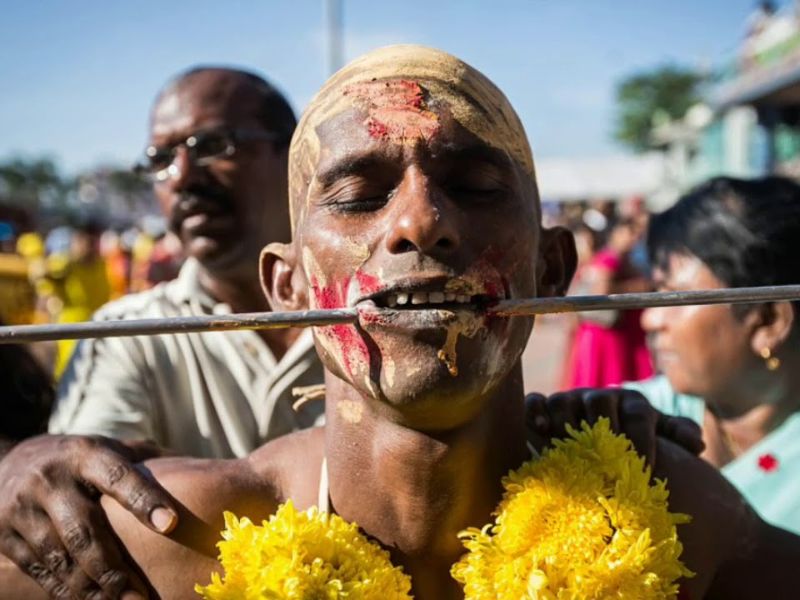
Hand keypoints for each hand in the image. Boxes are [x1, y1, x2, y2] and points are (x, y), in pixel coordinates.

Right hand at [0, 435, 177, 598]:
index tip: (172, 524)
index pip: (120, 476)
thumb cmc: (81, 459)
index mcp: (87, 454)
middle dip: (113, 568)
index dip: (145, 500)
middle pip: (85, 529)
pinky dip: (63, 590)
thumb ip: (148, 458)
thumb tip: (201, 467)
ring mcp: (24, 507)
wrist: (10, 461)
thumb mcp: (110, 448)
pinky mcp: (5, 532)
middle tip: (141, 596)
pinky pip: (38, 568)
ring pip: (59, 556)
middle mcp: (52, 479)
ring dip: (90, 587)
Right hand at [524, 388, 704, 465]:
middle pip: (600, 401)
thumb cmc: (634, 448)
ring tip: (567, 444)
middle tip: (604, 458)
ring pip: (565, 399)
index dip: (642, 439)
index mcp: (631, 403)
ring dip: (565, 420)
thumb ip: (678, 435)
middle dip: (603, 428)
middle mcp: (599, 399)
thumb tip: (696, 444)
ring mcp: (569, 401)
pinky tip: (541, 428)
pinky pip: (535, 401)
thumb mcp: (660, 438)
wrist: (600, 448)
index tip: (643, 468)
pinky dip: (536, 410)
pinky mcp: (541, 407)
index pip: (638, 413)